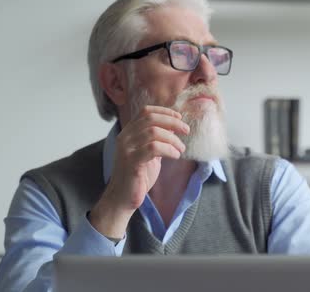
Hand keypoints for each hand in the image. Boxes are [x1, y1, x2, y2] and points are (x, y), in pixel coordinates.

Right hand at [89, 105, 189, 237]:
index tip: (179, 117)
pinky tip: (175, 156)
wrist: (123, 198)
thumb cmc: (138, 176)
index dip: (164, 111)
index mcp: (128, 132)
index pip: (145, 111)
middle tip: (186, 130)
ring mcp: (126, 148)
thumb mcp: (150, 154)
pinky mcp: (131, 161)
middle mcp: (125, 137)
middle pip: (150, 119)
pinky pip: (153, 148)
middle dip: (172, 122)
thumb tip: (174, 128)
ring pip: (154, 132)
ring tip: (181, 149)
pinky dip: (169, 150)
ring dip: (173, 139)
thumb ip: (158, 140)